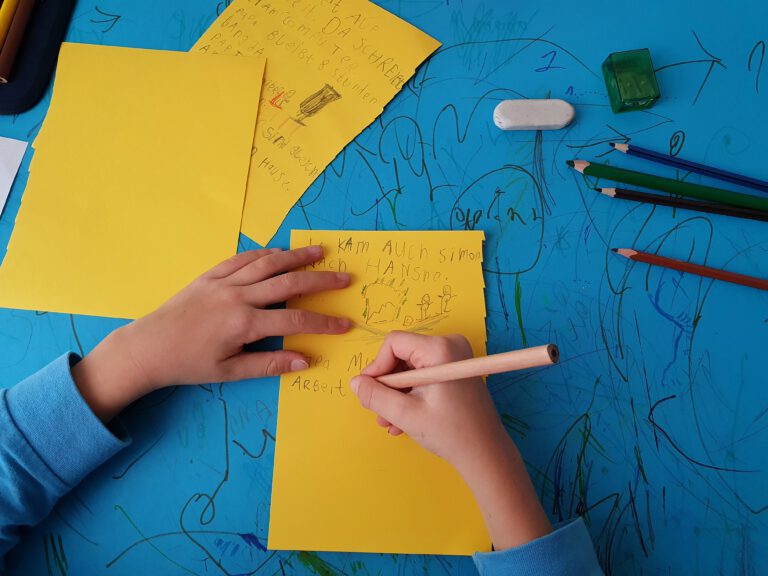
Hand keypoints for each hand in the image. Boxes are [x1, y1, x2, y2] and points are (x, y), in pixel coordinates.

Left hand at [74, 246, 350, 421]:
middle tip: (344, 277)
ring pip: (267, 263)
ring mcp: (223, 282)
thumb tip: (305, 361)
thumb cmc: (188, 364)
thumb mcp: (229, 371)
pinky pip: (242, 259)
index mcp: (243, 324)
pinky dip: (264, 254)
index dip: (323, 322)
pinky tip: (279, 252)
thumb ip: (269, 364)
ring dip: (296, 256)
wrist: (147, 347)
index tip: (344, 323)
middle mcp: (237, 297)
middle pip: (288, 283)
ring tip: (319, 251)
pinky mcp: (210, 276)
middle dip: (320, 280)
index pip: (294, 319)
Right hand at [350, 332, 504, 469]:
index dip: (377, 367)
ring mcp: (454, 358)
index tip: (369, 392)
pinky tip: (402, 421)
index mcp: (440, 348)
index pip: (394, 344)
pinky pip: (422, 375)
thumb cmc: (451, 433)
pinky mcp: (454, 370)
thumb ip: (376, 396)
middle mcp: (449, 345)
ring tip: (389, 422)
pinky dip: (410, 395)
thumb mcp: (405, 414)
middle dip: (387, 386)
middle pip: (401, 356)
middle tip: (379, 413)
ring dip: (396, 395)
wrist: (486, 454)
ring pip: (409, 368)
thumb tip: (355, 383)